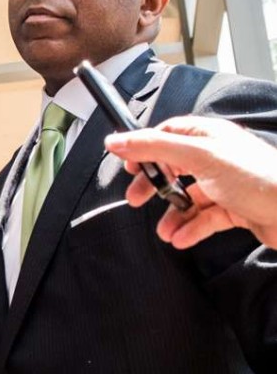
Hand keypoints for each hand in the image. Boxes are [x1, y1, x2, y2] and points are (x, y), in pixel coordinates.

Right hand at [104, 116, 276, 248]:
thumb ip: (154, 147)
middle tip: (136, 199)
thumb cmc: (257, 178)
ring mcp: (226, 184)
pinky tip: (180, 239)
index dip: (145, 148)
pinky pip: (204, 218)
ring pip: (188, 197)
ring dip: (172, 215)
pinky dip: (190, 229)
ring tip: (164, 231)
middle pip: (173, 166)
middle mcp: (216, 157)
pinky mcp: (235, 208)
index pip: (167, 134)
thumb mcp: (198, 156)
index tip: (129, 166)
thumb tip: (116, 141)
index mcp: (209, 136)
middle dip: (154, 185)